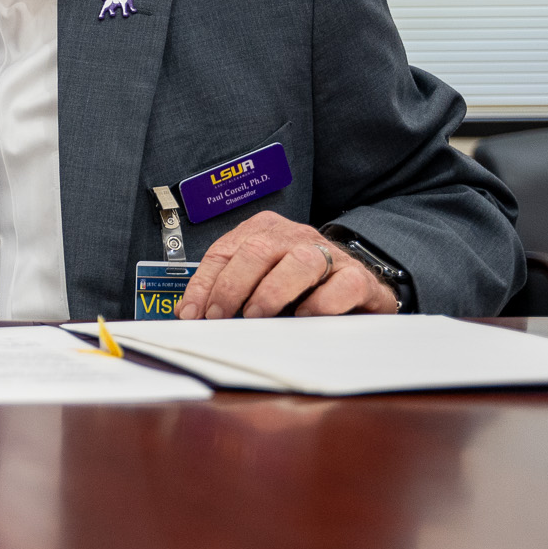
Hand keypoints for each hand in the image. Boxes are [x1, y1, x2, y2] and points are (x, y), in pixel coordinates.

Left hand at [178, 211, 397, 318]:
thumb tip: (189, 312)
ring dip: (273, 290)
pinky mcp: (357, 278)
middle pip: (258, 250)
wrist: (356, 284)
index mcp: (264, 232)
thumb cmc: (300, 284)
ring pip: (300, 261)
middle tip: (221, 316)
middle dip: (233, 285)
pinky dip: (322, 302)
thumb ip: (226, 292)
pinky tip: (304, 317)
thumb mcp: (258, 282)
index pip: (224, 251)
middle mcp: (294, 237)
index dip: (205, 283)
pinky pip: (342, 284)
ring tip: (256, 315)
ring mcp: (328, 254)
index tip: (193, 312)